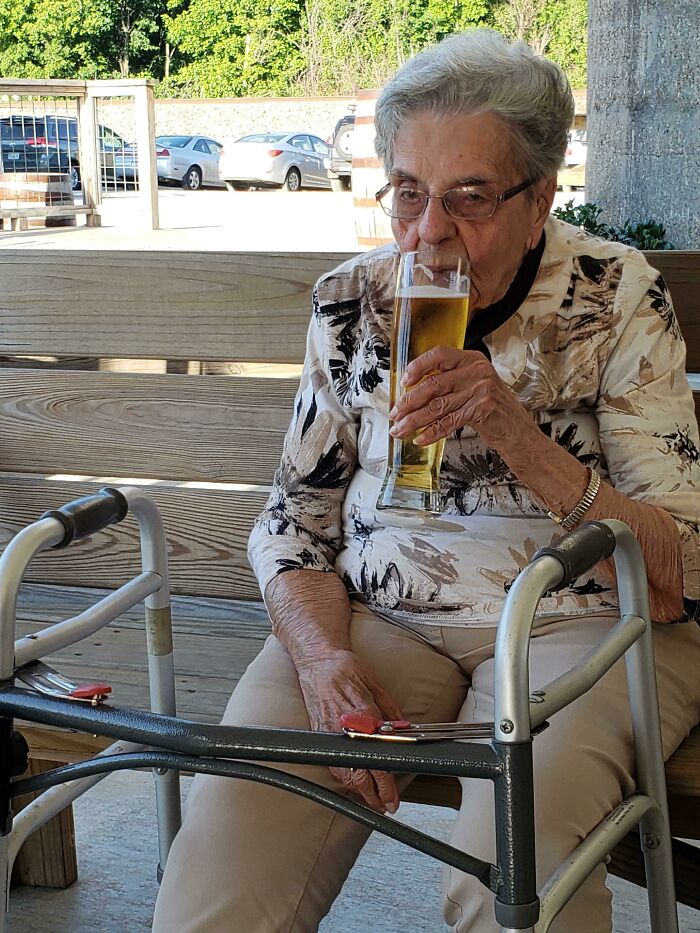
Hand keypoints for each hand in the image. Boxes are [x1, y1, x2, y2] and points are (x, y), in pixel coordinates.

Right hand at [295, 649, 402, 812]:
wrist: (317, 659)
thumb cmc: (346, 668)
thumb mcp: (376, 684)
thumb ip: (391, 710)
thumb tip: (405, 729)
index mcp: (363, 715)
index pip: (377, 759)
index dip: (386, 783)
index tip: (393, 796)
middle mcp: (346, 728)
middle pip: (360, 774)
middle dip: (374, 795)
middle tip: (387, 805)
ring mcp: (330, 732)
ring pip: (343, 773)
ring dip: (359, 790)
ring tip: (373, 798)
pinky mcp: (319, 732)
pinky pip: (332, 762)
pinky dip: (344, 776)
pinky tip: (353, 781)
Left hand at [389, 346, 534, 450]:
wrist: (519, 432)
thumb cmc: (493, 411)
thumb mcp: (474, 387)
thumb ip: (450, 383)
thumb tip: (412, 392)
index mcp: (472, 359)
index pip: (439, 354)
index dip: (418, 367)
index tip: (403, 381)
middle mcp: (478, 370)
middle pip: (434, 384)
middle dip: (409, 402)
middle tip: (395, 414)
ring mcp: (482, 388)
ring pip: (438, 405)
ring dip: (414, 420)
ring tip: (400, 430)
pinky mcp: (483, 408)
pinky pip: (449, 421)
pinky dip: (432, 432)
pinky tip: (420, 438)